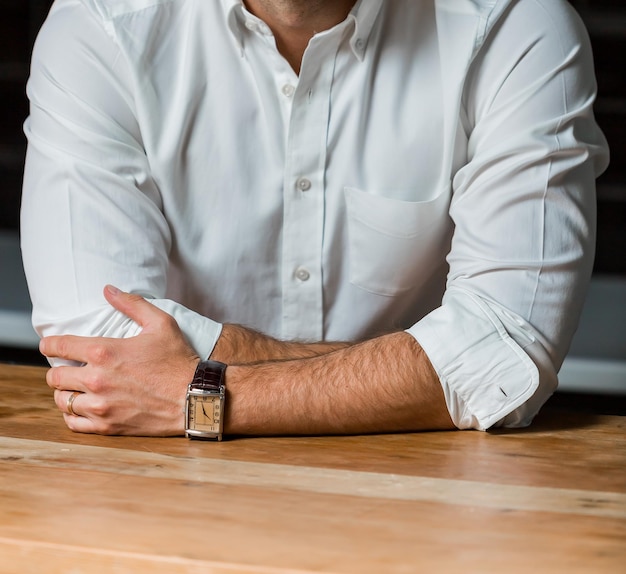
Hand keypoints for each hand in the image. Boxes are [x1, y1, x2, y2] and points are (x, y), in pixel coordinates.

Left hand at [40, 285, 199, 435]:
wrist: (194, 397)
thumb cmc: (178, 360)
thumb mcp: (161, 323)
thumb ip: (132, 304)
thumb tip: (108, 289)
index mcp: (104, 352)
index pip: (58, 346)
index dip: (49, 344)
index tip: (50, 346)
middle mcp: (96, 379)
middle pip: (54, 376)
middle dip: (58, 370)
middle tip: (69, 368)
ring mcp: (100, 405)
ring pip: (61, 400)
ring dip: (65, 392)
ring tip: (76, 388)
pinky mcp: (107, 426)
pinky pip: (72, 423)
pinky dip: (72, 415)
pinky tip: (82, 407)